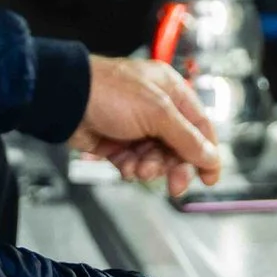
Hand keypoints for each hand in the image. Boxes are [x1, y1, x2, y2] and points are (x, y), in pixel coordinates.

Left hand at [68, 54, 222, 194]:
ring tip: (138, 168)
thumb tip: (211, 156)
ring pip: (157, 158)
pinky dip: (132, 168)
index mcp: (171, 91)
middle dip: (175, 166)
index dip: (208, 153)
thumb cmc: (109, 92)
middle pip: (179, 147)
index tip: (210, 178)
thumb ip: (186, 138)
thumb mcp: (157, 112)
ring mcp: (136, 126)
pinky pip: (135, 162)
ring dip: (151, 168)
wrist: (66, 100)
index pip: (200, 125)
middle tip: (175, 185)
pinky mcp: (117, 142)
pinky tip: (125, 167)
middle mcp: (156, 108)